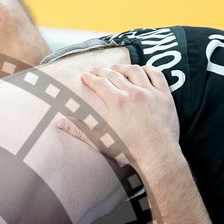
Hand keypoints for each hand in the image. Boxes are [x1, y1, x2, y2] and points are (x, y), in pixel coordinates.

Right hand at [57, 63, 179, 169]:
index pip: (100, 83)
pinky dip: (150, 69)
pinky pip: (158, 76)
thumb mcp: (99, 141)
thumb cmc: (128, 150)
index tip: (85, 75)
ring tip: (117, 67)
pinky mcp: (165, 97)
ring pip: (136, 72)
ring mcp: (151, 93)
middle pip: (115, 75)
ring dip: (124, 67)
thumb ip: (78, 130)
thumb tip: (58, 123)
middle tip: (96, 69)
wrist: (157, 155)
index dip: (90, 78)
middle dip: (103, 71)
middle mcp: (133, 92)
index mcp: (116, 101)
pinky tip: (144, 69)